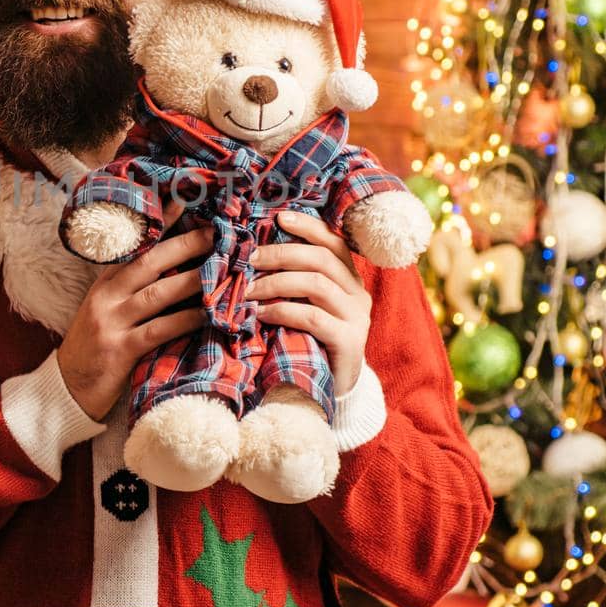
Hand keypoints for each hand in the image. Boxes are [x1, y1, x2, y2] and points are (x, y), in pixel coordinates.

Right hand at [58, 203, 211, 420]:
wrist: (67, 390)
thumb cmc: (96, 350)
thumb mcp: (107, 312)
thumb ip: (132, 291)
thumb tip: (178, 271)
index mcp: (105, 283)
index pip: (135, 246)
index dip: (159, 223)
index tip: (184, 200)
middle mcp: (106, 296)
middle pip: (149, 262)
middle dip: (184, 244)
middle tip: (215, 231)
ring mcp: (111, 322)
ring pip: (157, 293)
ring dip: (193, 279)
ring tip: (221, 268)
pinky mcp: (120, 350)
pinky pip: (159, 330)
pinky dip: (186, 321)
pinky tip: (208, 315)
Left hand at [247, 211, 372, 396]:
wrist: (331, 389)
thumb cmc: (309, 342)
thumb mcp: (303, 306)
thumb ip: (291, 281)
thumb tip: (253, 253)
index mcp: (349, 279)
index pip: (333, 242)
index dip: (307, 227)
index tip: (278, 217)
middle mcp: (358, 294)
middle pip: (321, 259)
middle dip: (280, 254)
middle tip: (248, 259)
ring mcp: (357, 318)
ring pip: (316, 284)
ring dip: (275, 283)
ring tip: (247, 290)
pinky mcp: (349, 342)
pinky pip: (313, 318)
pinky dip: (282, 311)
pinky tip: (259, 314)